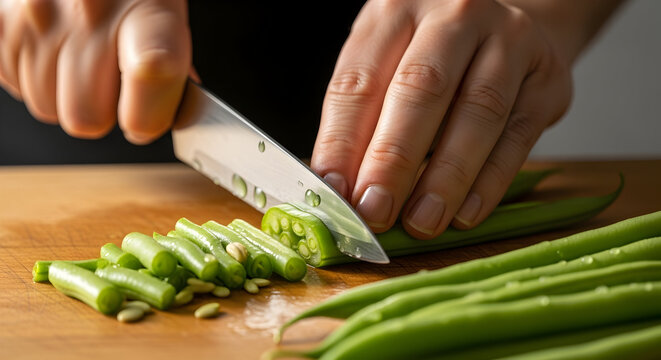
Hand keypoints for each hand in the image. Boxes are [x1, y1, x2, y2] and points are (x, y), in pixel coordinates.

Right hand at [0, 0, 191, 143]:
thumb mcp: (167, 17)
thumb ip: (172, 70)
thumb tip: (168, 115)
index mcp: (146, 9)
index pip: (152, 73)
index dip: (149, 115)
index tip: (148, 119)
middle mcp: (87, 11)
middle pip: (86, 118)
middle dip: (102, 112)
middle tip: (113, 81)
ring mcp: (36, 17)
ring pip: (48, 109)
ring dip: (67, 96)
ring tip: (82, 58)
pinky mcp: (1, 23)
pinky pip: (18, 89)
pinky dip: (38, 79)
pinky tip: (56, 50)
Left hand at [311, 0, 572, 238]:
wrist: (508, 32)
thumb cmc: (432, 58)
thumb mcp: (386, 67)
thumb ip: (363, 121)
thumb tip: (339, 190)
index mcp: (395, 9)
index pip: (359, 81)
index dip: (342, 142)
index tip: (333, 194)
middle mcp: (454, 15)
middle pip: (420, 89)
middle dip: (393, 159)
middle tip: (375, 212)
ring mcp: (509, 39)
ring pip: (478, 111)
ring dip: (445, 177)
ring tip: (421, 221)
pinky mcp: (547, 77)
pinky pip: (518, 134)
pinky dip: (490, 180)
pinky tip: (466, 213)